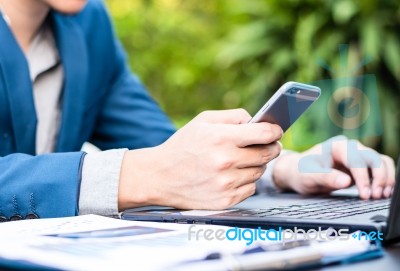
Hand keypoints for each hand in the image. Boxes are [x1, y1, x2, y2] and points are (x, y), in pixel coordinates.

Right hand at [118, 109, 282, 209]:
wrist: (160, 176)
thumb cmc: (183, 145)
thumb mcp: (203, 121)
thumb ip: (233, 116)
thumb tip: (257, 120)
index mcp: (221, 138)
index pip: (265, 133)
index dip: (275, 130)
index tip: (277, 130)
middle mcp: (226, 161)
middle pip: (268, 153)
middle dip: (271, 147)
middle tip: (267, 144)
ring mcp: (226, 183)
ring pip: (260, 171)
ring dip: (256, 164)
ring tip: (241, 160)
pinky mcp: (225, 200)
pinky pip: (251, 188)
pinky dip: (246, 181)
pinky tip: (232, 175)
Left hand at [272, 136, 395, 198]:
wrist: (298, 172)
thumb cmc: (301, 172)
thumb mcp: (308, 176)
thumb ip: (325, 177)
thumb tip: (346, 182)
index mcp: (337, 146)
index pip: (357, 159)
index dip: (363, 177)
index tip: (365, 194)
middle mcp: (350, 147)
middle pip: (374, 158)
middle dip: (379, 177)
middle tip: (375, 196)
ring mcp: (357, 155)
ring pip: (381, 161)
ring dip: (385, 178)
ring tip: (381, 195)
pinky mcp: (361, 166)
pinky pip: (380, 168)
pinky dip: (384, 179)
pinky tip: (381, 192)